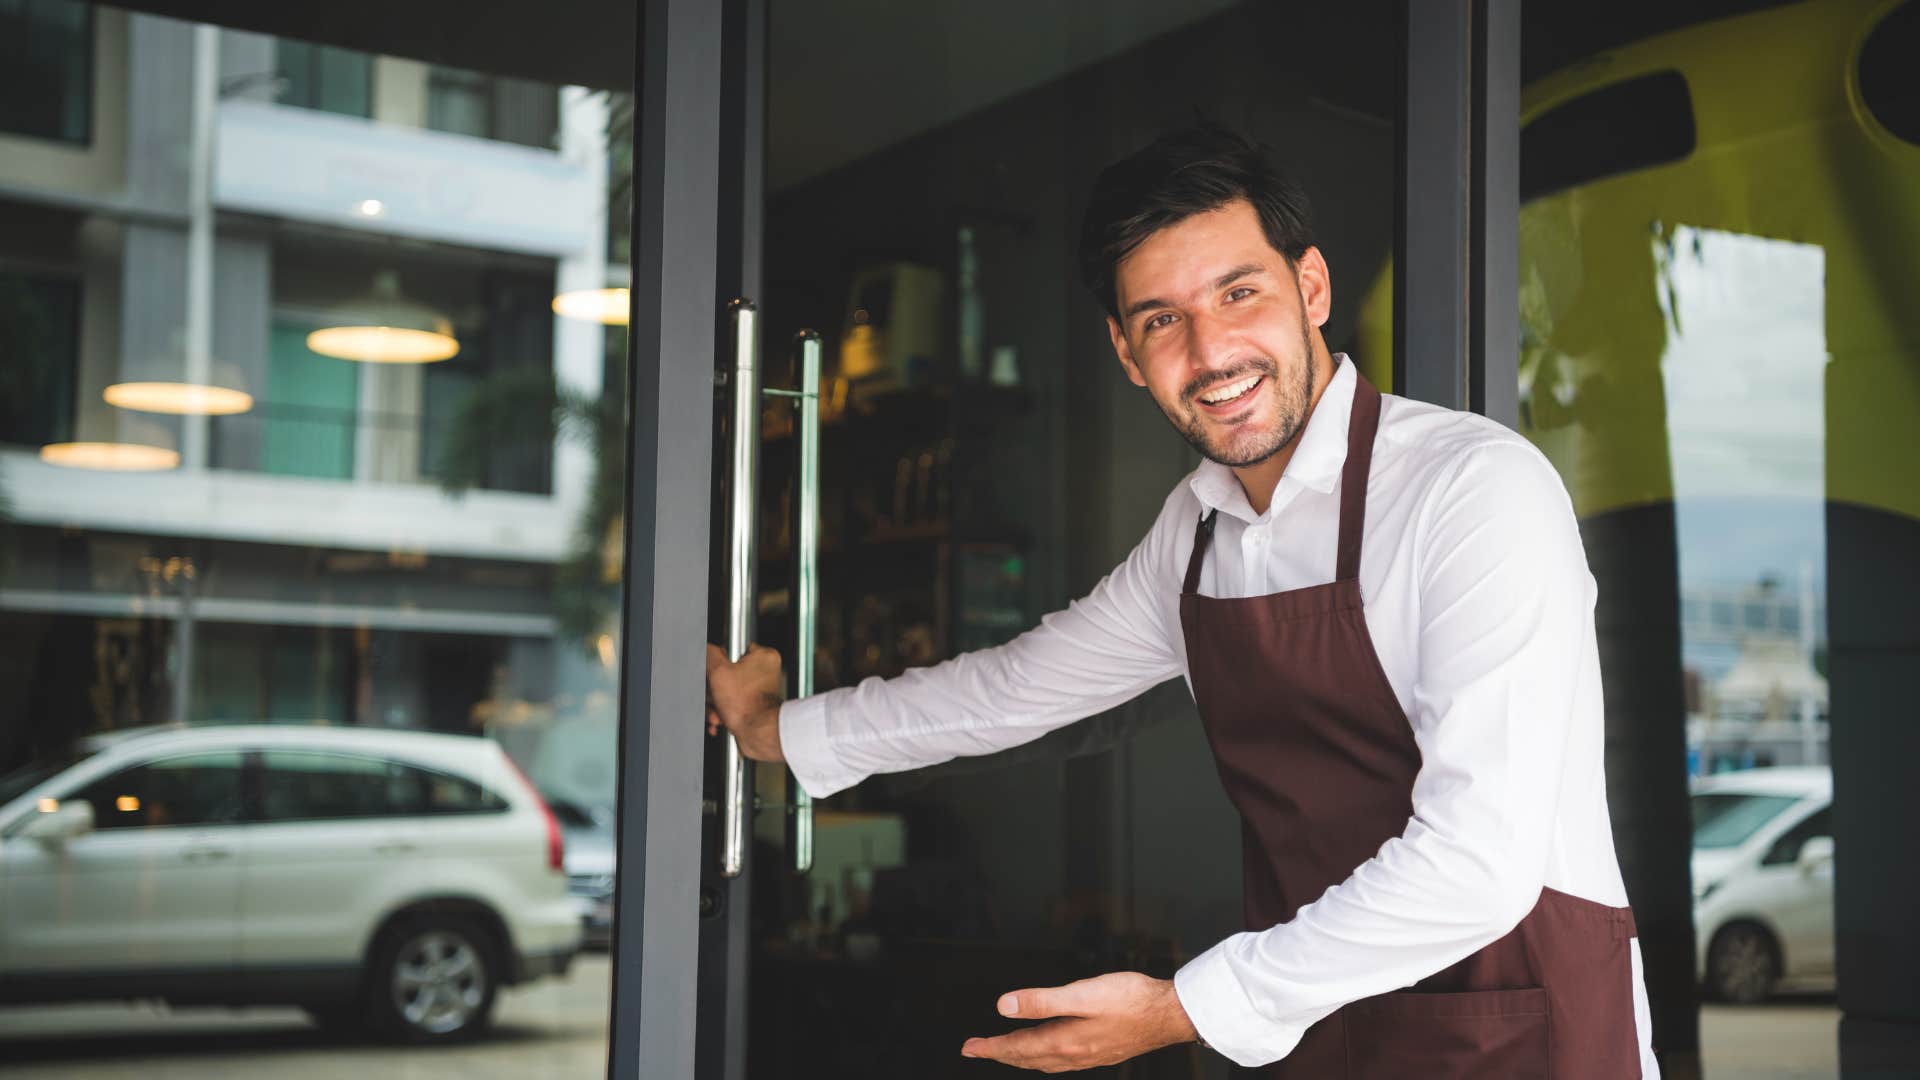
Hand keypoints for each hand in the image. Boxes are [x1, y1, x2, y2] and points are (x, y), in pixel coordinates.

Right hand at [704, 643, 785, 761]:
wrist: (759, 734)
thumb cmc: (748, 706)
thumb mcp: (719, 672)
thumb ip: (709, 654)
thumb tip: (706, 648)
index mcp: (764, 657)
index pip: (731, 650)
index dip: (718, 664)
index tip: (713, 673)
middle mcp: (765, 672)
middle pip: (726, 673)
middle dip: (713, 689)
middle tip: (713, 696)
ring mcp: (760, 691)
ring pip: (726, 691)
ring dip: (715, 703)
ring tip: (717, 711)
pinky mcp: (754, 707)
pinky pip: (732, 704)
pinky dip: (722, 712)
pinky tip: (719, 719)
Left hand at [960, 972, 1198, 1072]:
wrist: (1168, 1014)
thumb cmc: (1131, 999)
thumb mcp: (1082, 994)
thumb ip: (1042, 1000)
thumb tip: (1005, 1006)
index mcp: (1065, 1041)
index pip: (1018, 1047)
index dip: (991, 1046)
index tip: (970, 1047)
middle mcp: (1074, 1054)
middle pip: (1027, 1058)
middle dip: (999, 1053)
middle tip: (976, 1050)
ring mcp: (1087, 1056)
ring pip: (1043, 1062)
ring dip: (1020, 1057)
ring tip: (1003, 1052)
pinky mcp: (1099, 1052)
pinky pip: (1060, 1062)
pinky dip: (1042, 1058)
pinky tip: (1046, 1052)